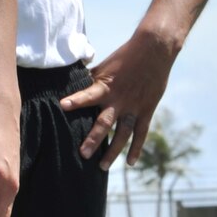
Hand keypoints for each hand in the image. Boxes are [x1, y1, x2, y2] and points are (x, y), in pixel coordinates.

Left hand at [60, 31, 176, 169]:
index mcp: (105, 87)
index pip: (87, 95)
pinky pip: (141, 133)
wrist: (154, 50)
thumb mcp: (105, 66)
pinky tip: (130, 163)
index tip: (62, 106)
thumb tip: (70, 79)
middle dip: (93, 139)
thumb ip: (90, 78)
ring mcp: (133, 108)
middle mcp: (119, 100)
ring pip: (122, 134)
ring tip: (102, 167)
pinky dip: (136, 149)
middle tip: (83, 155)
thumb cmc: (126, 56)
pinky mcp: (146, 111)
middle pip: (104, 123)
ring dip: (113, 151)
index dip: (76, 101)